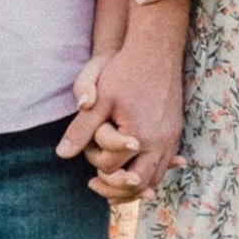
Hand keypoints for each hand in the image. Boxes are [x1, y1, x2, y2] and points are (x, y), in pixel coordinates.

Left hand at [56, 40, 182, 202]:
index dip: (95, 163)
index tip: (87, 157)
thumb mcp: (99, 99)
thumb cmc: (124, 71)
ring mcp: (171, 137)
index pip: (111, 168)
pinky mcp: (176, 131)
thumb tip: (62, 154)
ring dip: (136, 186)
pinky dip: (152, 173)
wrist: (156, 50)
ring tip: (115, 183)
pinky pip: (166, 163)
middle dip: (116, 188)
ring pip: (156, 177)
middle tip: (95, 184)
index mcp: (139, 136)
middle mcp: (159, 142)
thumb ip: (81, 129)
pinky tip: (139, 171)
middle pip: (138, 182)